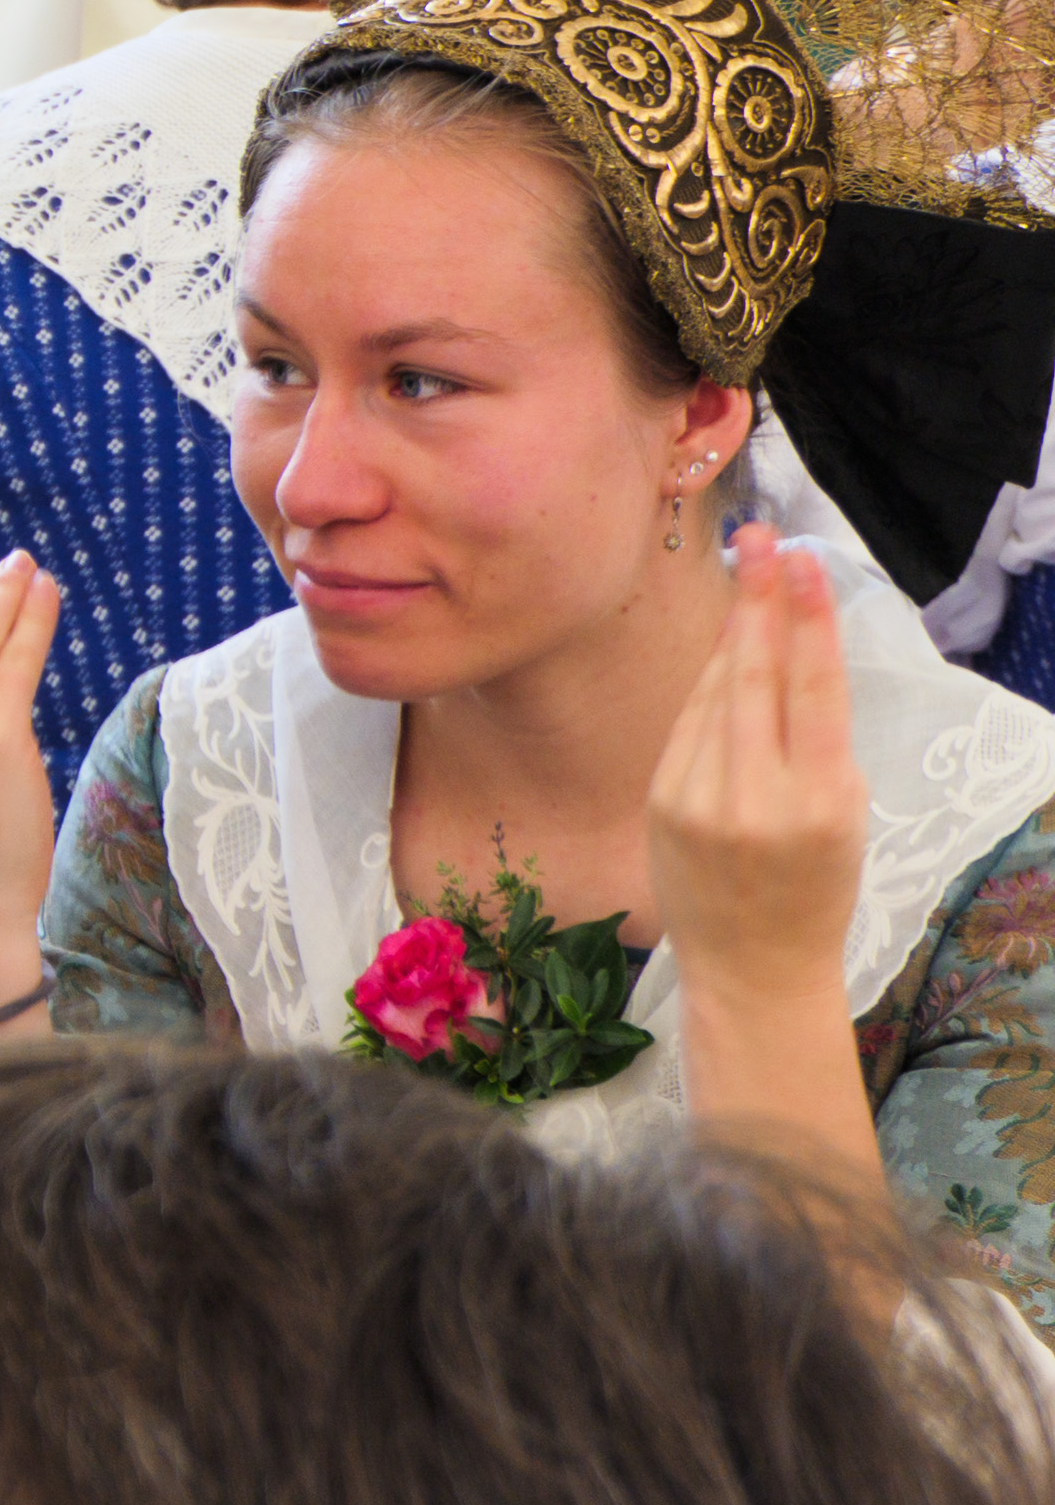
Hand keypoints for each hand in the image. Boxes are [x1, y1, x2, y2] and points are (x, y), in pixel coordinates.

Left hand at [648, 529, 865, 1017]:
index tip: (801, 562)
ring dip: (735, 633)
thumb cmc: (814, 887)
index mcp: (819, 803)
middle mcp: (754, 799)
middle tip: (760, 537)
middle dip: (758, 603)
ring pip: (718, 695)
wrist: (752, 967)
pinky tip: (727, 649)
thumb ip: (815, 743)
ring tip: (749, 574)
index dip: (806, 620)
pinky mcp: (661, 804)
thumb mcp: (842, 817)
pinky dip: (710, 685)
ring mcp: (698, 801)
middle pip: (755, 679)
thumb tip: (786, 651)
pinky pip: (689, 727)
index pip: (812, 692)